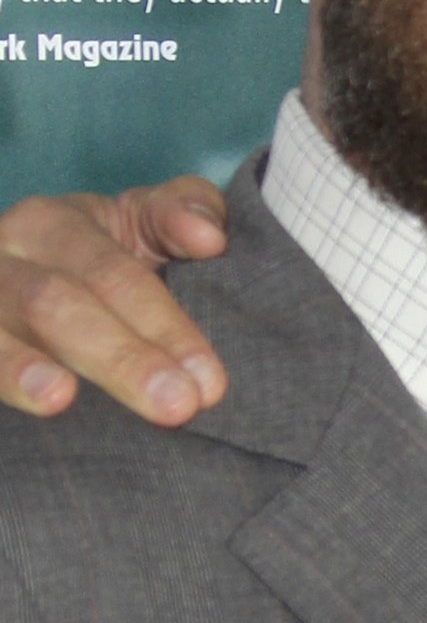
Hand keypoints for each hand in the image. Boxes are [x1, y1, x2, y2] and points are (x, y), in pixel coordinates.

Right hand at [0, 178, 228, 420]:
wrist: (24, 279)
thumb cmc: (97, 259)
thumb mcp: (136, 224)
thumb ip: (175, 216)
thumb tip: (208, 236)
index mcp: (51, 223)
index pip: (114, 274)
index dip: (164, 326)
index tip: (210, 381)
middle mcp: (3, 257)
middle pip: (55, 303)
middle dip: (119, 357)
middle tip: (177, 404)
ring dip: (25, 369)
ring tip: (58, 398)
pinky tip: (26, 405)